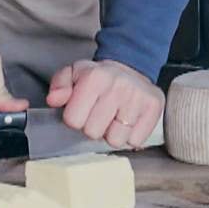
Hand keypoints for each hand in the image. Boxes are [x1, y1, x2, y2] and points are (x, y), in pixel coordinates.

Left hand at [47, 59, 163, 149]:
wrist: (132, 67)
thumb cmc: (100, 77)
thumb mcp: (74, 74)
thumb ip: (59, 85)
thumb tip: (54, 100)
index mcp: (95, 77)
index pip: (73, 120)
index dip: (75, 118)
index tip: (83, 110)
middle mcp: (118, 86)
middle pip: (93, 133)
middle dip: (93, 127)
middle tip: (99, 114)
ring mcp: (138, 98)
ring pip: (116, 140)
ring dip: (113, 133)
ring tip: (114, 118)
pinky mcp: (154, 107)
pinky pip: (135, 140)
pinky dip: (131, 135)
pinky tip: (129, 120)